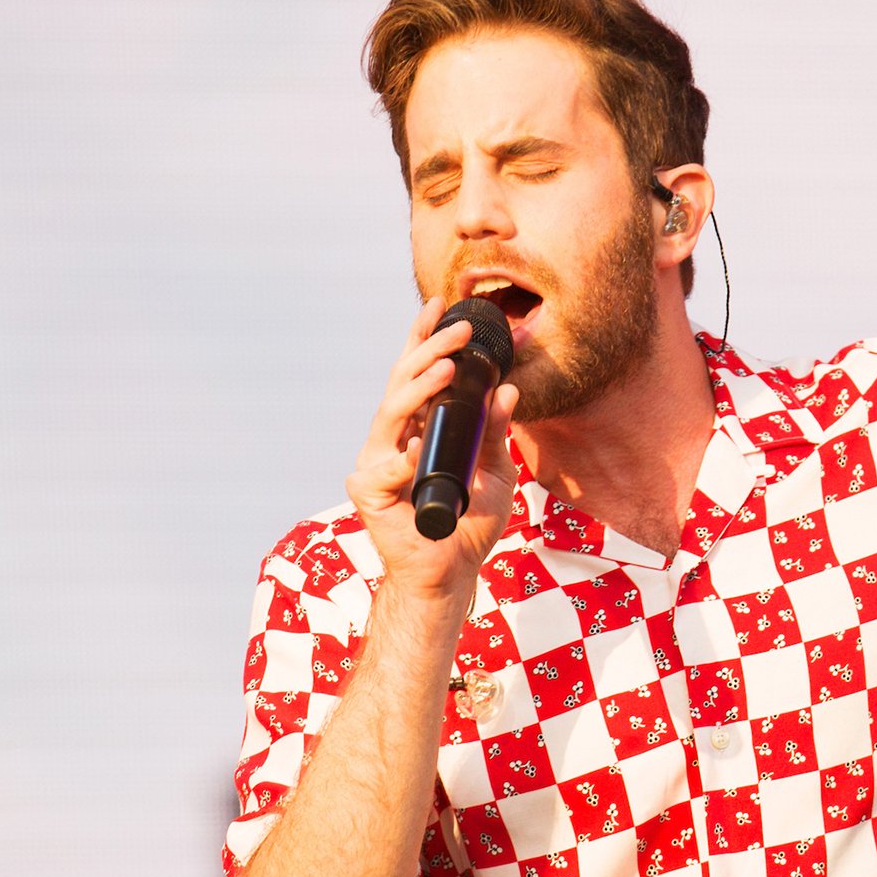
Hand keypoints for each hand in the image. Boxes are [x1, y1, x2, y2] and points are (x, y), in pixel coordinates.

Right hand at [345, 296, 520, 602]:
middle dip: (429, 348)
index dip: (426, 338)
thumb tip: (508, 391)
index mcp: (418, 427)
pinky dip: (406, 455)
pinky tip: (421, 446)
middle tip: (458, 326)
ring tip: (449, 365)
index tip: (443, 304)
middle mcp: (393, 437)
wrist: (451, 572)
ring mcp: (377, 461)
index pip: (418, 373)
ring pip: (391, 411)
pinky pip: (386, 465)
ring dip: (420, 385)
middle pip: (403, 381)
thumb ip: (497, 433)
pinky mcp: (368, 490)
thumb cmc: (468, 523)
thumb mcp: (495, 472)